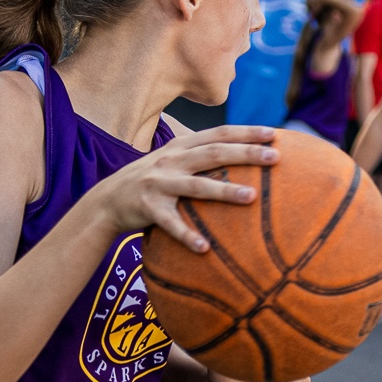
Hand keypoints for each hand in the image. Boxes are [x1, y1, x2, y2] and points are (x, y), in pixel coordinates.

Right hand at [92, 126, 279, 247]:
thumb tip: (239, 152)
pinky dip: (187, 236)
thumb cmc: (150, 181)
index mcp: (180, 147)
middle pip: (213, 153)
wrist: (106, 200)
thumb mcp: (171, 160)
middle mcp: (171, 161)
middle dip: (246, 153)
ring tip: (251, 197)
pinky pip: (170, 224)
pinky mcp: (147, 208)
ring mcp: (158, 183)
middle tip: (275, 156)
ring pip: (196, 186)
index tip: (274, 134)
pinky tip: (205, 249)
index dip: (245, 132)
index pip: (218, 134)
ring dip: (225, 190)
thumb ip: (199, 154)